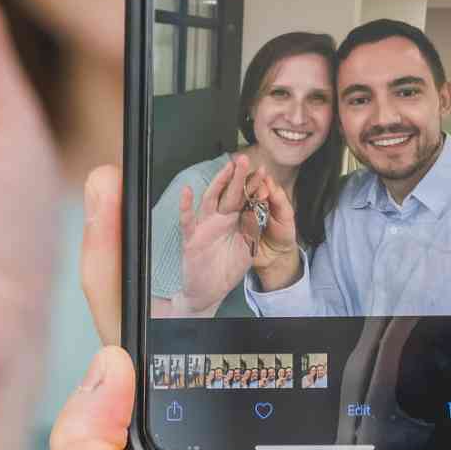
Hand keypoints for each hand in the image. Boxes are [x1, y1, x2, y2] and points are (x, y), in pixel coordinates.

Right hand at [174, 155, 257, 312]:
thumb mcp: (248, 248)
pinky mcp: (192, 239)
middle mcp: (219, 220)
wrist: (211, 291)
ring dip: (218, 183)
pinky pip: (188, 221)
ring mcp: (205, 227)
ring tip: (226, 167)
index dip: (253, 186)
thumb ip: (253, 229)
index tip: (263, 171)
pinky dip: (186, 207)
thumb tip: (262, 209)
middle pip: (229, 194)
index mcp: (234, 221)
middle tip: (245, 158)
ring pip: (211, 200)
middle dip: (237, 177)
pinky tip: (187, 191)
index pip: (244, 199)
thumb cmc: (228, 268)